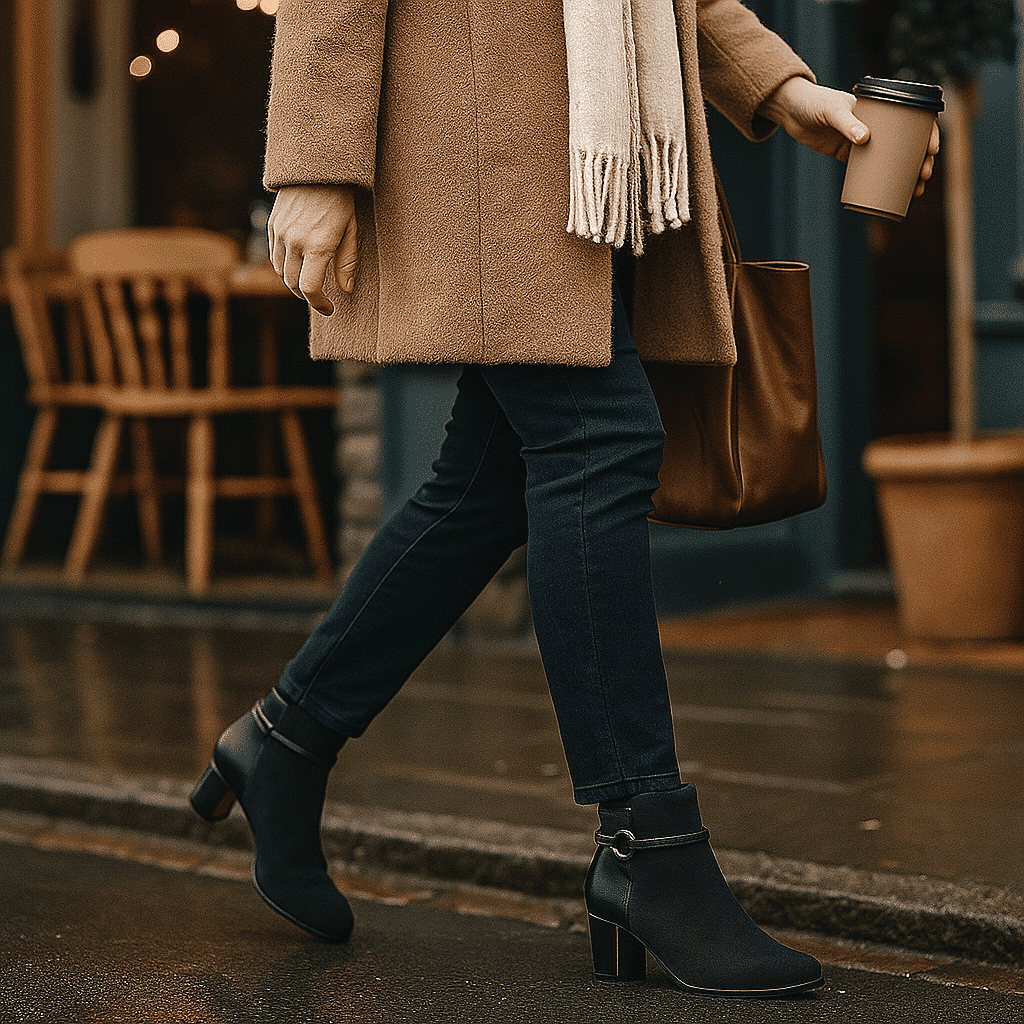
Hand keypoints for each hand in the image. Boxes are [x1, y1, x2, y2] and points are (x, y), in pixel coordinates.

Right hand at [267, 183, 357, 315]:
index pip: (310, 289)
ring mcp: (280, 233)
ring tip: (309, 283)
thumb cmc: (340, 199)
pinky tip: (297, 266)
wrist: (315, 167)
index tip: (329, 309)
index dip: (319, 304)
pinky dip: (284, 267)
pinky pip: (274, 256)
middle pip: (293, 284)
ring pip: (281, 272)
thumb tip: (345, 290)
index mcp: (317, 246)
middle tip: (320, 298)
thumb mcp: (351, 230)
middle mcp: (294, 242)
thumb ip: (347, 262)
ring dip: (294, 283)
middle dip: (307, 296)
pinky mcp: (272, 225)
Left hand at [758, 77, 939, 198]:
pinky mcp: (848, 155)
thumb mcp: (833, 110)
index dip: (928, 134)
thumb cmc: (815, 104)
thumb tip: (864, 140)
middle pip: (908, 144)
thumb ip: (847, 123)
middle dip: (921, 161)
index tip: (932, 150)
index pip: (914, 119)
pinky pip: (870, 170)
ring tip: (916, 191)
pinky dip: (882, 182)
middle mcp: (877, 124)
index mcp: (882, 108)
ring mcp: (864, 141)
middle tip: (924, 176)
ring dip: (907, 175)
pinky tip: (892, 195)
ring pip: (892, 160)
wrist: (792, 111)